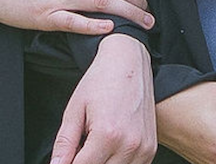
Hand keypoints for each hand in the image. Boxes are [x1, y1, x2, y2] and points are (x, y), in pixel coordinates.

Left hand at [52, 35, 156, 163]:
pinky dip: (118, 163)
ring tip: (95, 145)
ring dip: (102, 163)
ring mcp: (143, 148)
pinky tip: (110, 149)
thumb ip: (64, 143)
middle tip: (81, 147)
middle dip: (86, 162)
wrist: (128, 61)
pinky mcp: (151, 148)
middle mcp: (129, 144)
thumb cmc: (102, 80)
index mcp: (107, 135)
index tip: (66, 159)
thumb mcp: (75, 109)